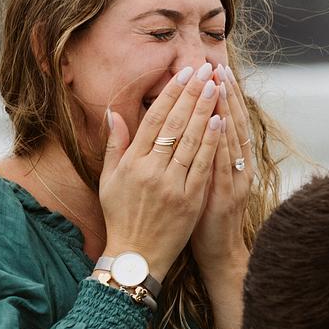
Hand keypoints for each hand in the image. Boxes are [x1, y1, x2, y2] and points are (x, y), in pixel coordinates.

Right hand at [98, 63, 223, 278]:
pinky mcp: (190, 200)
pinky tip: (220, 121)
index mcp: (132, 163)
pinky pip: (203, 165)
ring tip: (216, 88)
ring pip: (192, 141)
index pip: (154, 120)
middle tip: (205, 71)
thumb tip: (113, 113)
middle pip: (176, 125)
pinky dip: (212, 142)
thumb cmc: (121, 217)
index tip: (183, 74)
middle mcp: (151, 170)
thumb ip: (114, 145)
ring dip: (205, 111)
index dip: (170, 94)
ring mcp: (172, 185)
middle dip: (192, 95)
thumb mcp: (108, 180)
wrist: (135, 257)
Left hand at [190, 65, 254, 278]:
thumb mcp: (203, 180)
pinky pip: (224, 164)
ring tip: (219, 83)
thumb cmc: (205, 217)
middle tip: (217, 66)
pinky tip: (219, 123)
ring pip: (232, 139)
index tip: (213, 69)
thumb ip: (199, 153)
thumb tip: (191, 126)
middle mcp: (237, 166)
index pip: (227, 120)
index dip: (222, 95)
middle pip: (233, 123)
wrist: (218, 252)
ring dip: (226, 110)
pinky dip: (223, 143)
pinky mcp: (228, 195)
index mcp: (230, 161)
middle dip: (225, 94)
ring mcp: (235, 180)